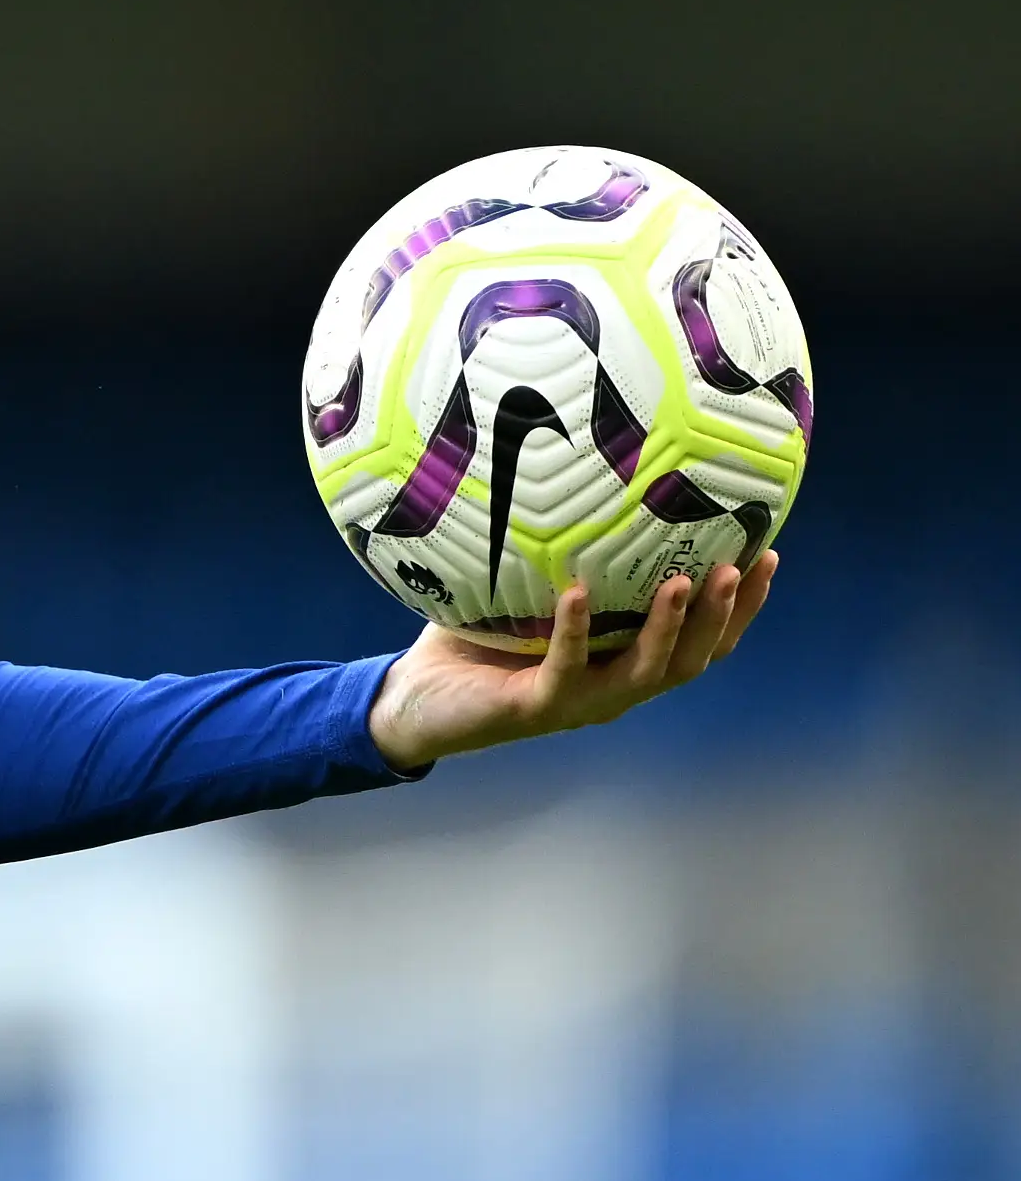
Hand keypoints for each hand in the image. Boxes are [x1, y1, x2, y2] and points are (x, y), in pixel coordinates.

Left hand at [366, 552, 777, 770]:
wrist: (413, 700)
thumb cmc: (472, 642)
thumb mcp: (525, 593)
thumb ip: (559, 552)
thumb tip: (577, 474)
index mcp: (624, 661)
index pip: (702, 639)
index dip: (740, 606)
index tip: (767, 555)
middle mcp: (614, 688)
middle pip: (693, 659)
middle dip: (723, 615)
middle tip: (741, 567)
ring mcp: (580, 702)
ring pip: (646, 672)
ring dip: (671, 628)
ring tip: (685, 583)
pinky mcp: (536, 706)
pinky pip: (564, 667)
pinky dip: (574, 630)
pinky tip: (578, 593)